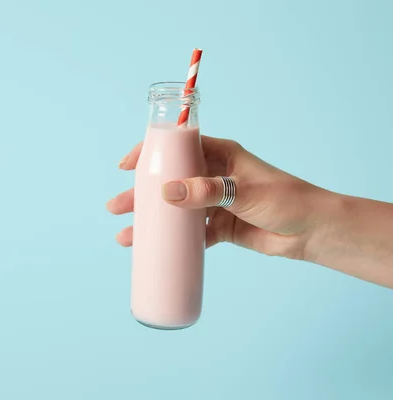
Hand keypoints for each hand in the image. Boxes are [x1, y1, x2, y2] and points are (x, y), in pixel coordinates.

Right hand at [107, 135, 332, 260]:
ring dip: (152, 220)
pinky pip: (190, 233)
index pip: (178, 147)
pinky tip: (154, 249)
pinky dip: (173, 241)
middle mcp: (213, 176)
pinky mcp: (220, 227)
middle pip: (169, 181)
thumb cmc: (285, 199)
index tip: (126, 166)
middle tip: (116, 207)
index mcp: (220, 155)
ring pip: (175, 209)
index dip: (150, 154)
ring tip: (126, 235)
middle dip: (141, 195)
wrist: (312, 232)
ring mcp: (215, 203)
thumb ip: (206, 191)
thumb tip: (166, 193)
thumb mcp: (243, 191)